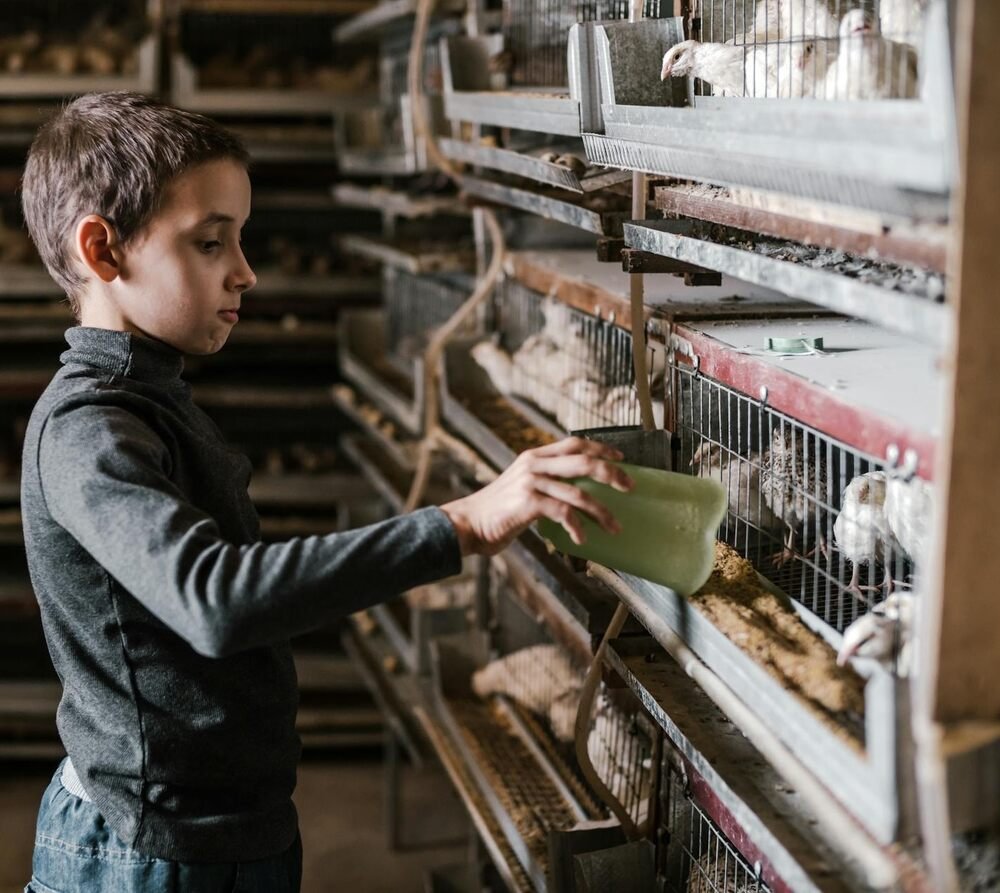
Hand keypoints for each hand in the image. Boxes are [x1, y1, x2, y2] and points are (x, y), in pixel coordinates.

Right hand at [439, 437, 632, 556]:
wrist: (468, 523)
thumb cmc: (498, 511)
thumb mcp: (522, 486)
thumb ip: (546, 480)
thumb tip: (578, 490)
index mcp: (535, 456)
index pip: (575, 443)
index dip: (601, 449)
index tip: (621, 459)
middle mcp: (534, 464)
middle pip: (584, 462)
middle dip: (612, 474)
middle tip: (629, 488)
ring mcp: (531, 482)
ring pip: (579, 493)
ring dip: (601, 512)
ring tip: (614, 527)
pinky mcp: (528, 503)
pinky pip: (563, 513)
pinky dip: (577, 527)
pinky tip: (582, 539)